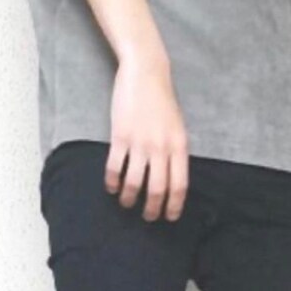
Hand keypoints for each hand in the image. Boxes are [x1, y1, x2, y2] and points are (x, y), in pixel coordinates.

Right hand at [107, 50, 189, 221]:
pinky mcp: (120, 136)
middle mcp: (161, 148)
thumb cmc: (163, 101)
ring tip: (126, 203)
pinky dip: (112, 182)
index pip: (179, 185)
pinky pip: (115, 167)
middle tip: (148, 217)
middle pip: (157, 189)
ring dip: (129, 198)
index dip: (174, 205)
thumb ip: (175, 152)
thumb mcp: (178, 128)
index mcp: (179, 146)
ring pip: (134, 183)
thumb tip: (171, 178)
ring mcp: (140, 143)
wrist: (146, 74)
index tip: (170, 217)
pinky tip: (111, 187)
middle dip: (152, 209)